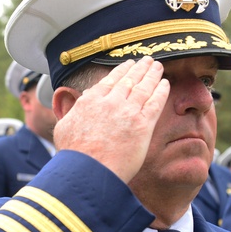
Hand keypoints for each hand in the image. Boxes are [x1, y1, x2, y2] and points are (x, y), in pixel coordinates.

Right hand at [53, 57, 167, 182]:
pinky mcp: (143, 125)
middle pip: (129, 79)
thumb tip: (82, 99)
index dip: (121, 70)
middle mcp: (110, 101)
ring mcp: (128, 112)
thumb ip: (73, 111)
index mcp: (91, 101)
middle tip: (147, 60)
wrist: (88, 171)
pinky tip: (165, 84)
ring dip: (152, 74)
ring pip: (143, 87)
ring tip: (158, 66)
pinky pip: (155, 102)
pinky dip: (161, 91)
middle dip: (139, 68)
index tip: (128, 65)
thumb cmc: (73, 155)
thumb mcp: (64, 127)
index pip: (110, 80)